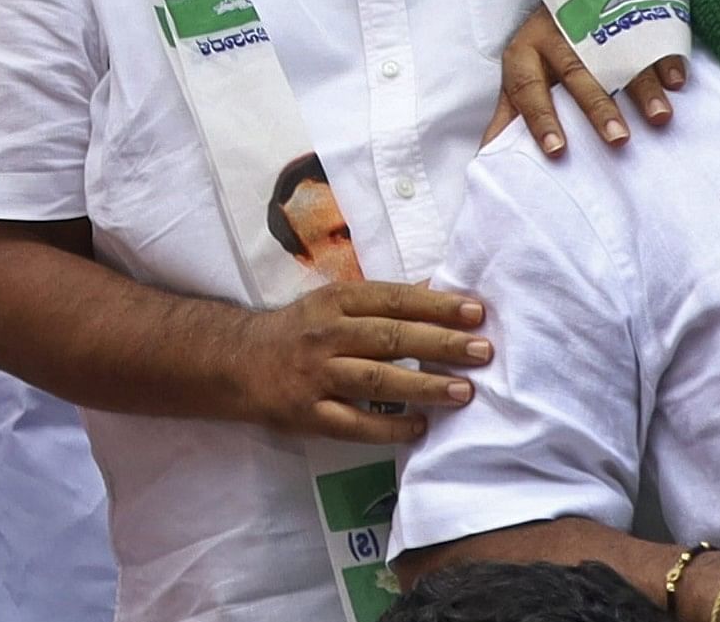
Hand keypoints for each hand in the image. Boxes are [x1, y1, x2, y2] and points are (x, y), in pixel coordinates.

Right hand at [233, 279, 493, 443]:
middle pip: (390, 338)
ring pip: (376, 380)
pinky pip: (354, 423)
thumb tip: (438, 292)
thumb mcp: (334, 303)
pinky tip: (421, 428)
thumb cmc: (299, 330)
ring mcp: (316, 375)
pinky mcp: (308, 412)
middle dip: (441, 344)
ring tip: (464, 392)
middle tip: (483, 351)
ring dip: (423, 386)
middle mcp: (326, 334)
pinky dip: (390, 428)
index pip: (393, 300)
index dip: (436, 305)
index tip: (477, 312)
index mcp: (335, 302)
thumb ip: (383, 302)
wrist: (236, 362)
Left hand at [483, 4, 683, 157]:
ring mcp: (595, 20)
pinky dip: (664, 59)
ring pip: (617, 55)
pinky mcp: (628, 11)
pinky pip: (648, 34)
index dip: (540, 118)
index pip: (528, 87)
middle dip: (598, 107)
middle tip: (617, 140)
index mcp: (526, 51)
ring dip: (640, 88)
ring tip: (659, 118)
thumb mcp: (520, 73)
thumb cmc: (544, 46)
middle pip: (576, 72)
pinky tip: (677, 82)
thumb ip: (510, 113)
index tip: (555, 150)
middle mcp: (557, 34)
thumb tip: (489, 154)